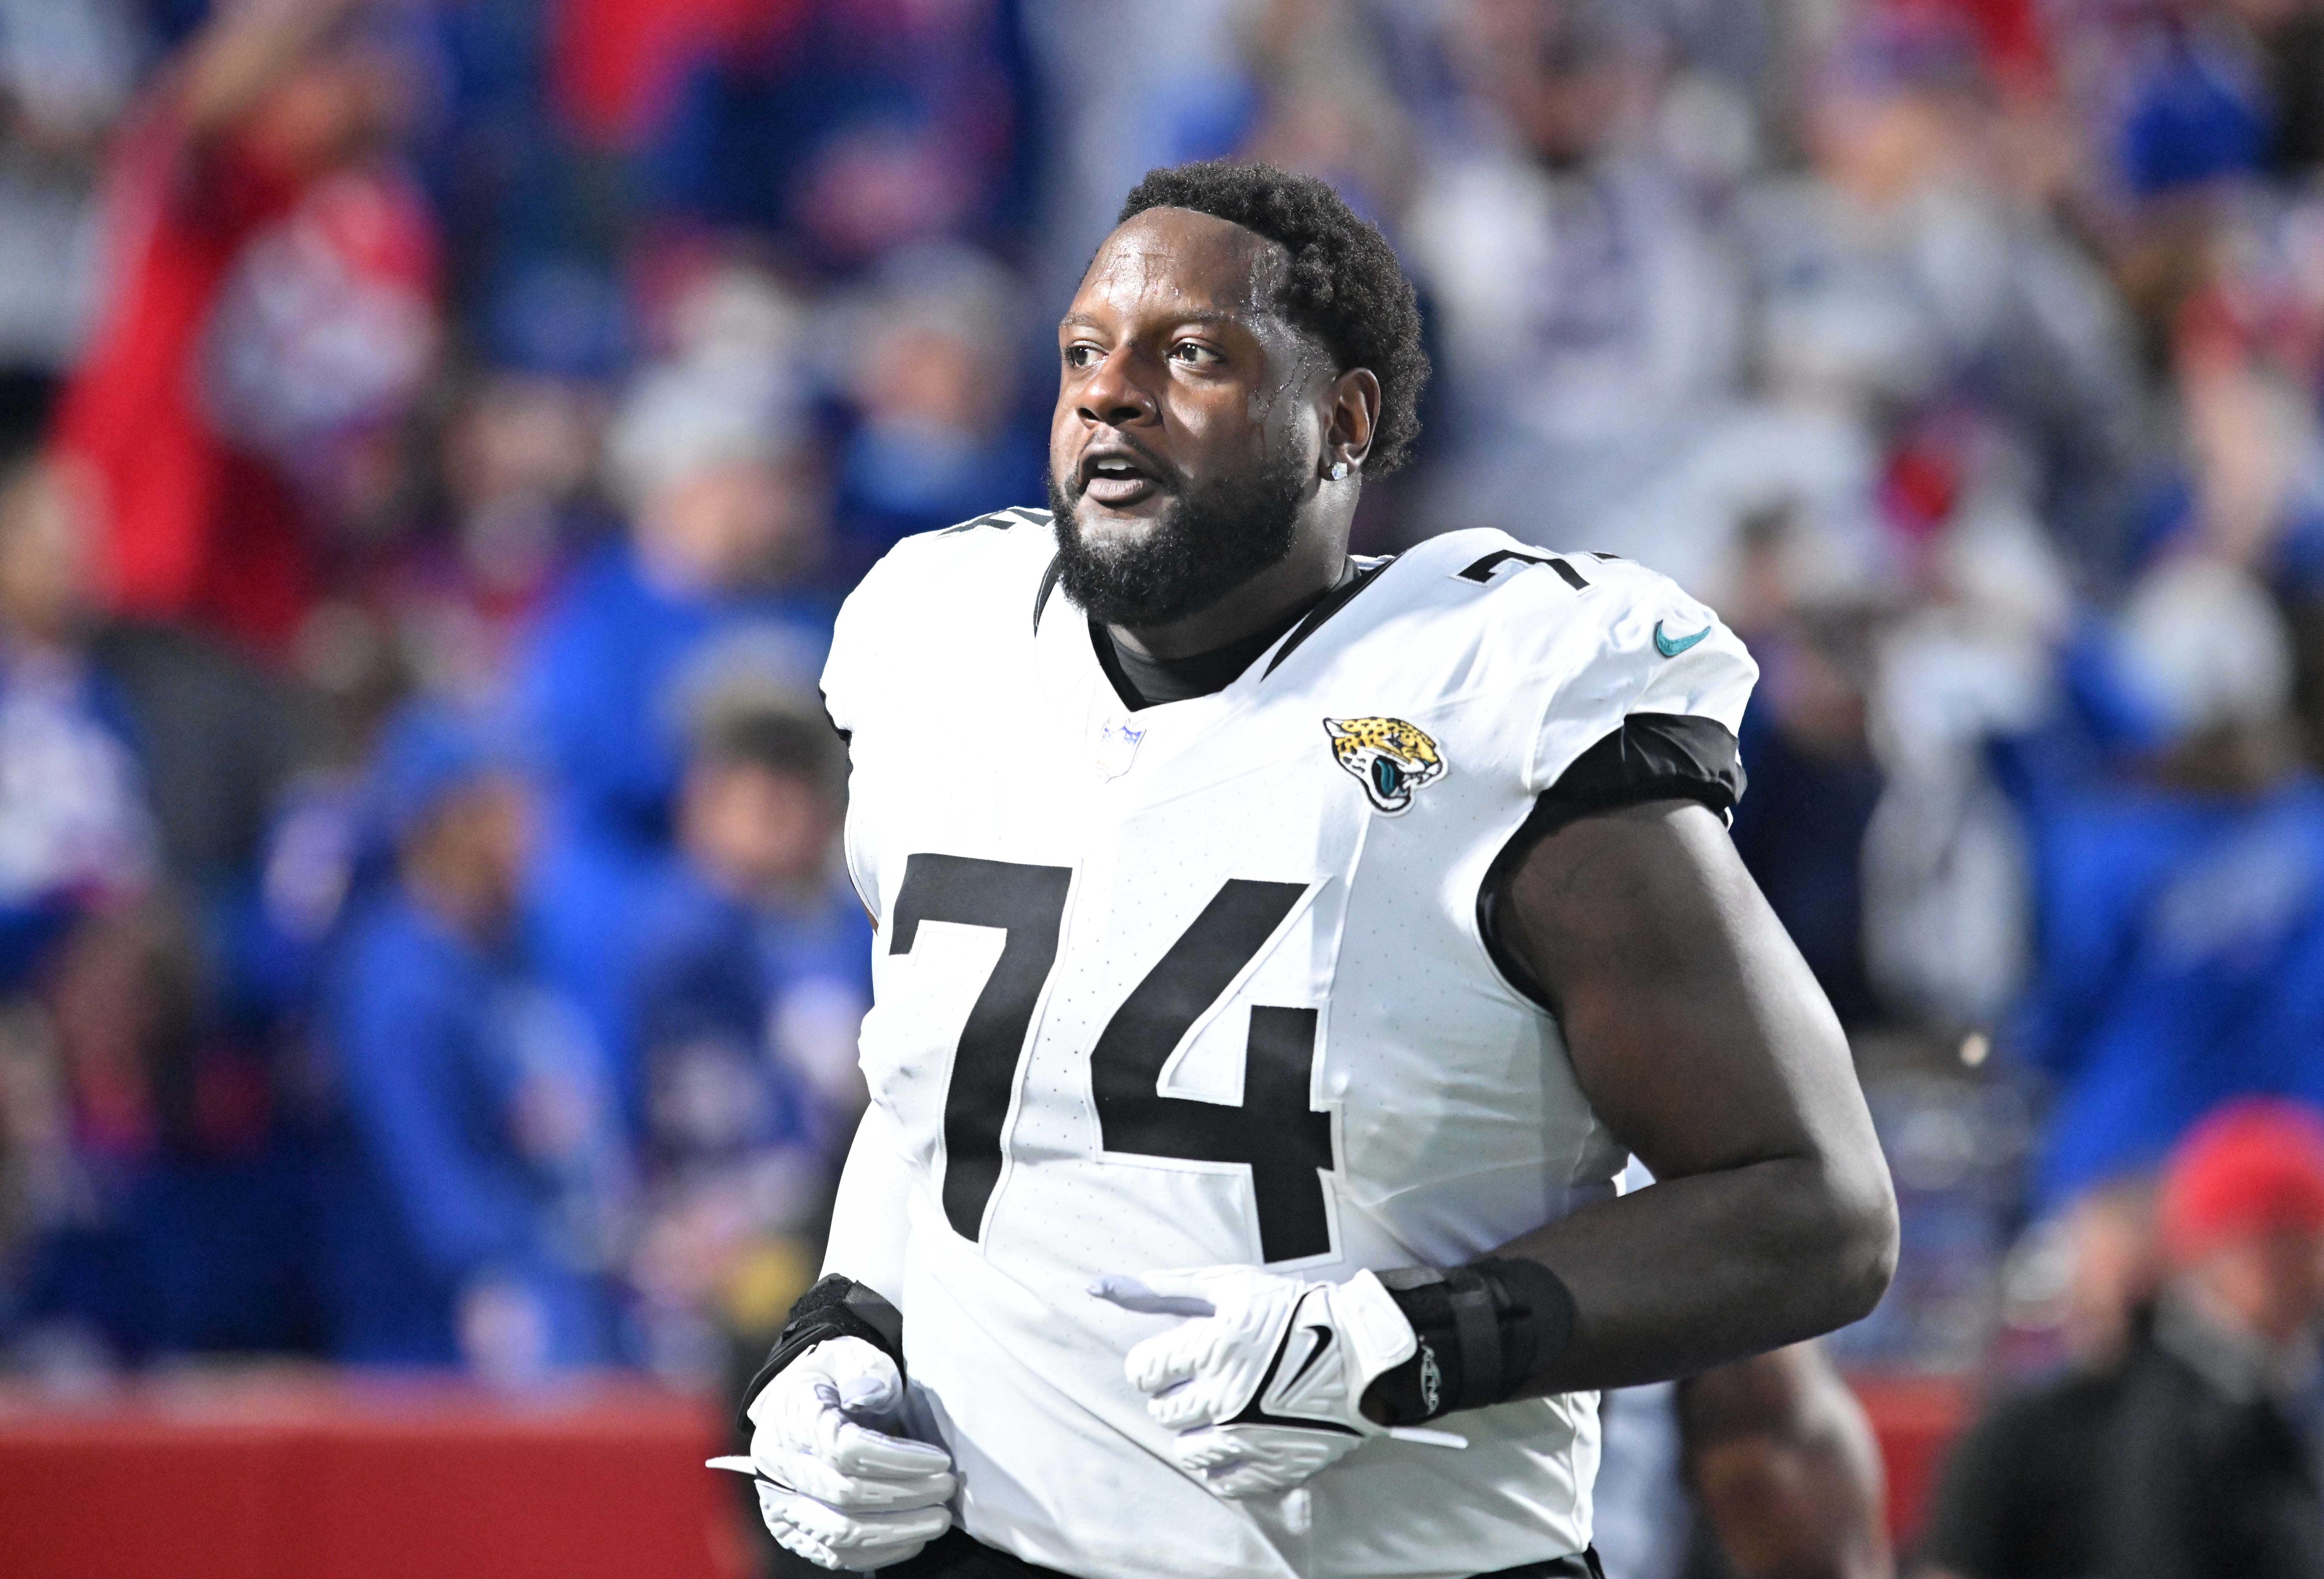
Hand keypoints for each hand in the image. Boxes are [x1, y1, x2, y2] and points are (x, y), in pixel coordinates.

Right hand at [745, 1336, 955, 1569]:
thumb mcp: (853, 1358)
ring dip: (898, 1530)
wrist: (798, 1398)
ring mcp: (781, 1503)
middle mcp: (780, 1465)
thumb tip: (871, 1395)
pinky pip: (834, 1554)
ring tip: (939, 1518)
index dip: (899, 1460)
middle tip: (947, 1488)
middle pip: (846, 1493)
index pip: (846, 1448)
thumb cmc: (835, 1377)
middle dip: (907, 1495)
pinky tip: (913, 1539)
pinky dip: (878, 1552)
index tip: (939, 1459)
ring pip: (841, 1532)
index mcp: (794, 1418)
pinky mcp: (792, 1531)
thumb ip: (865, 1374)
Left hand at [1094, 1265, 1451, 1497]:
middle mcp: (1224, 1396)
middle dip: (1177, 1393)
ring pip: (1186, 1450)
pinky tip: (1238, 1436)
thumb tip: (1101, 1287)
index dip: (1156, 1363)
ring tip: (1223, 1407)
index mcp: (1211, 1347)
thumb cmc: (1293, 1311)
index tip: (1176, 1357)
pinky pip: (1220, 1481)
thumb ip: (1162, 1289)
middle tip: (1208, 1378)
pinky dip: (1222, 1463)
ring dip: (1197, 1429)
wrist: (1362, 1351)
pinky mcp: (1270, 1465)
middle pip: (1162, 1411)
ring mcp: (1247, 1437)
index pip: (1142, 1372)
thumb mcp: (1228, 1285)